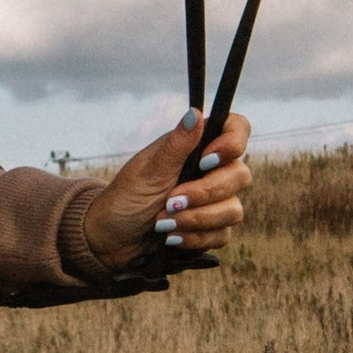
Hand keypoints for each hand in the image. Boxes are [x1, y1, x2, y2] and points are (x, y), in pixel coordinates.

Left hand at [79, 109, 251, 270]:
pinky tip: (171, 238)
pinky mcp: (212, 229)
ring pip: (233, 210)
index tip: (206, 160)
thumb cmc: (126, 199)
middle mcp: (211, 171)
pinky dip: (194, 238)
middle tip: (170, 202)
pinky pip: (222, 235)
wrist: (112, 239)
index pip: (237, 129)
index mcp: (196, 147)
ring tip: (162, 224)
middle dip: (204, 193)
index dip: (232, 143)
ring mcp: (215, 201)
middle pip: (240, 175)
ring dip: (196, 219)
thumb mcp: (148, 171)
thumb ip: (176, 145)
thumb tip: (195, 113)